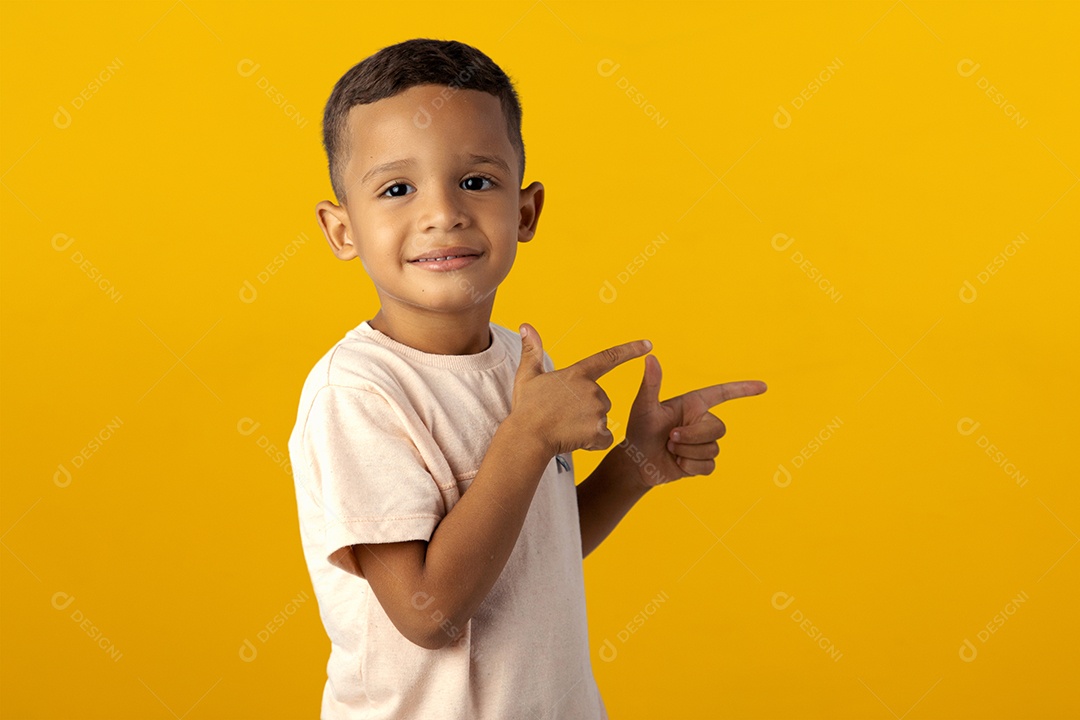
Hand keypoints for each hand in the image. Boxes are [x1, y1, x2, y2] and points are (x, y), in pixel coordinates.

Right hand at [512, 323, 651, 456]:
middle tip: (563, 416)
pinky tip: (574, 440)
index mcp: (578, 373)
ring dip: (588, 427)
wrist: (526, 437)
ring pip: (601, 420)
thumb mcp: (527, 376)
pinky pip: (603, 439)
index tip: (648, 344)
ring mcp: (596, 409)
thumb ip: (532, 350)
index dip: (630, 350)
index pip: (608, 357)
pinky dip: (593, 443)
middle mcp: (591, 389)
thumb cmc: (526, 408)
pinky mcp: (598, 430)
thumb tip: (525, 325)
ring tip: (565, 428)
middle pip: (602, 399)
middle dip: (588, 409)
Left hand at [620, 353, 765, 487]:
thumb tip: (650, 357)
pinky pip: (709, 466)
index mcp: (693, 405)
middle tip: (669, 438)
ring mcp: (703, 443)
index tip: (763, 386)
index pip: (722, 394)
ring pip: (712, 449)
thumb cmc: (639, 431)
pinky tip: (676, 463)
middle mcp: (701, 422)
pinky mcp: (702, 463)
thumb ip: (651, 384)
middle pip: (718, 428)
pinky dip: (690, 467)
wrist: (636, 463)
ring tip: (669, 449)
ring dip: (687, 452)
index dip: (743, 389)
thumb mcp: (644, 407)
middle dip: (693, 436)